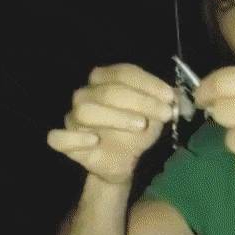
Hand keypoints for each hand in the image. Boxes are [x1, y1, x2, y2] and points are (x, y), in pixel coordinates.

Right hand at [47, 64, 175, 184]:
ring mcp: (73, 118)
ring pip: (84, 110)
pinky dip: (74, 138)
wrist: (123, 161)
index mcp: (105, 80)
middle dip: (138, 101)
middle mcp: (86, 94)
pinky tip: (93, 141)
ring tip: (139, 126)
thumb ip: (163, 101)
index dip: (148, 84)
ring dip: (114, 117)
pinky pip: (58, 137)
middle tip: (163, 114)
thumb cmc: (136, 130)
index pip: (123, 73)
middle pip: (106, 91)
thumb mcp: (155, 114)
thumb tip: (176, 93)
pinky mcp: (65, 142)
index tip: (170, 98)